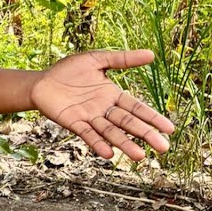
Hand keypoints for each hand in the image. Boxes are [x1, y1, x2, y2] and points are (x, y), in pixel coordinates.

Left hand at [30, 50, 174, 161]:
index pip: (137, 108)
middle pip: (128, 123)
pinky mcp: (73, 123)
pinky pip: (88, 134)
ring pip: (110, 132)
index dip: (152, 118)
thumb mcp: (97, 60)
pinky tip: (109, 154)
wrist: (41, 81)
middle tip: (164, 148)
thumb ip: (122, 59)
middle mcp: (104, 109)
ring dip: (124, 144)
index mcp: (113, 95)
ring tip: (139, 156)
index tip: (170, 129)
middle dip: (145, 135)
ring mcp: (90, 118)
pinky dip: (98, 144)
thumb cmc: (68, 70)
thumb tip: (152, 54)